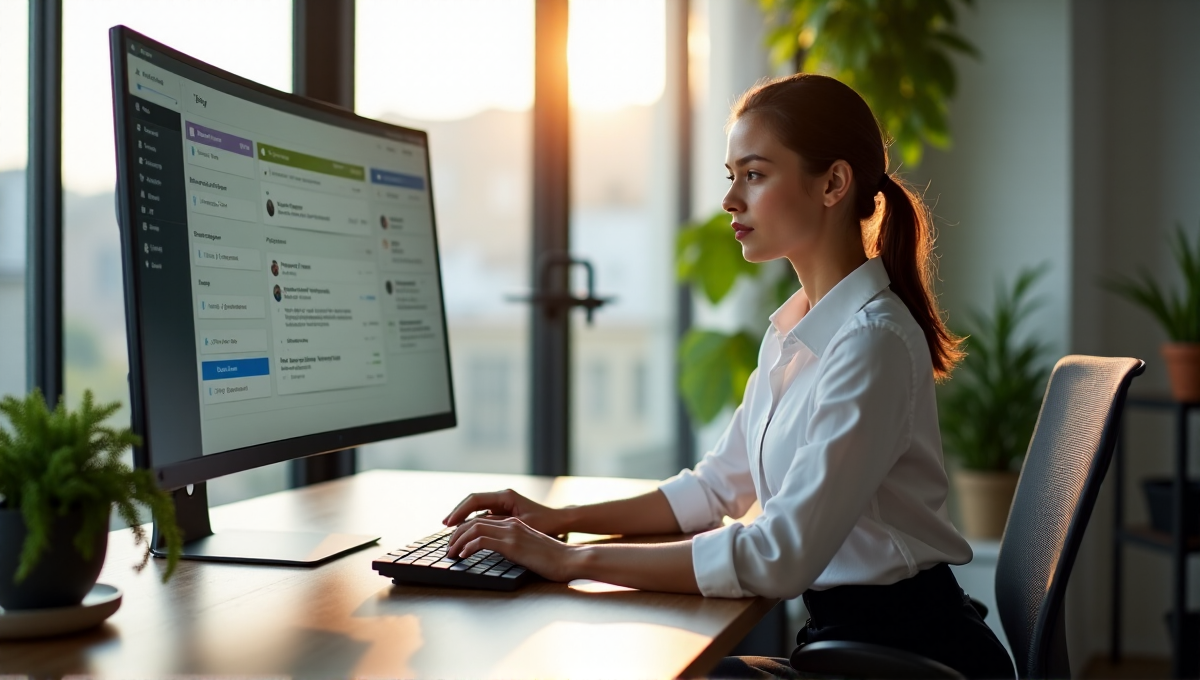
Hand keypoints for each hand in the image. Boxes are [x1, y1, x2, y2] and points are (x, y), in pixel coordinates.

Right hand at [442, 488, 567, 535]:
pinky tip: (464, 530)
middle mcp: (501, 496)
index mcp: (505, 496)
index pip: (475, 499)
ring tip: (450, 529)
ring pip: (476, 507)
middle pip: (472, 502)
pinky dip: (472, 520)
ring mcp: (501, 503)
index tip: (449, 523)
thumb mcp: (521, 524)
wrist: (559, 521)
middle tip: (444, 526)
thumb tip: (478, 526)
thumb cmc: (545, 522)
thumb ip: (500, 523)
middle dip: (457, 513)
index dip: (460, 511)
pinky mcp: (503, 510)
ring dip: (463, 517)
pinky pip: (482, 513)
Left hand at [447, 515, 578, 581]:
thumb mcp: (529, 549)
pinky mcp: (512, 544)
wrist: (569, 559)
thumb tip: (499, 554)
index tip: (455, 542)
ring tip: (451, 553)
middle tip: (448, 548)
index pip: (481, 520)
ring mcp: (511, 532)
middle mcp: (510, 524)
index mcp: (514, 523)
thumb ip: (514, 546)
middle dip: (456, 534)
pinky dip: (469, 547)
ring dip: (458, 541)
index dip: (464, 529)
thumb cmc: (552, 559)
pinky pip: (482, 541)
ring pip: (474, 528)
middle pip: (474, 521)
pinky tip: (463, 555)